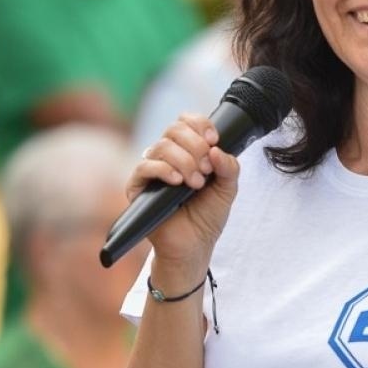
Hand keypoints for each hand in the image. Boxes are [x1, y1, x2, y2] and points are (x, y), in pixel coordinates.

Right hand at [128, 114, 240, 271]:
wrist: (194, 246)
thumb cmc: (207, 216)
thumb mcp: (228, 189)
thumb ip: (230, 167)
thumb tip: (217, 149)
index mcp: (187, 151)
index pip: (186, 121)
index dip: (200, 125)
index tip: (214, 140)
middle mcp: (167, 156)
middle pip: (174, 129)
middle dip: (195, 146)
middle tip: (206, 170)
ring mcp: (152, 170)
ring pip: (162, 146)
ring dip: (185, 161)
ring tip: (196, 183)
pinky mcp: (138, 187)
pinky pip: (144, 167)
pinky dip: (164, 170)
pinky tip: (178, 182)